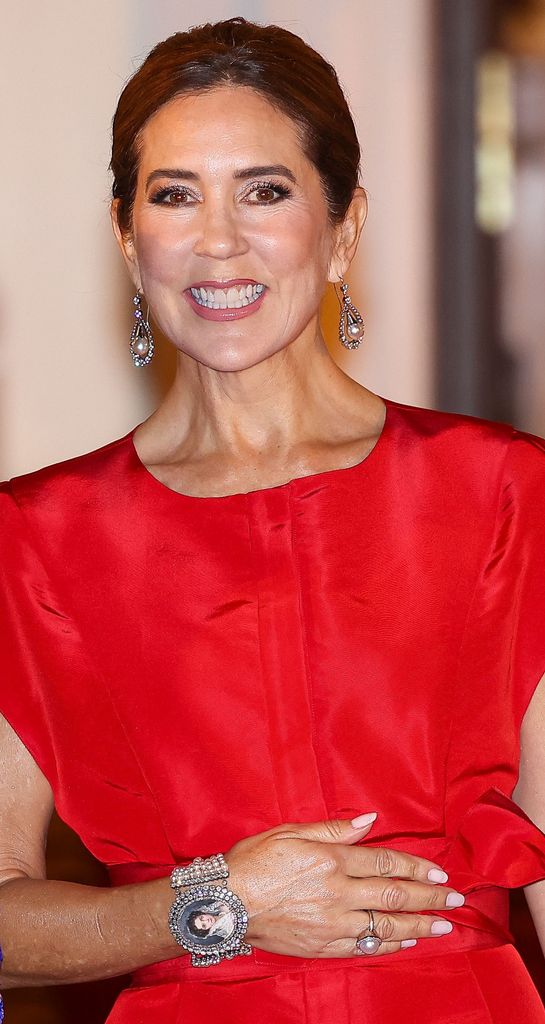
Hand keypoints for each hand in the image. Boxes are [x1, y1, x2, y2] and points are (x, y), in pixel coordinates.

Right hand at [225, 813, 463, 957]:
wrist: (222, 905)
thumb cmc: (252, 862)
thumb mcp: (289, 832)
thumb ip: (332, 828)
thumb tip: (369, 821)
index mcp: (330, 859)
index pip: (385, 862)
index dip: (416, 868)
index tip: (439, 873)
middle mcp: (337, 893)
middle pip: (393, 895)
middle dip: (429, 897)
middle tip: (454, 899)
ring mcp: (331, 923)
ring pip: (385, 925)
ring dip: (418, 924)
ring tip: (442, 925)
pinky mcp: (322, 946)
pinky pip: (365, 946)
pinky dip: (389, 943)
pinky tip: (405, 941)